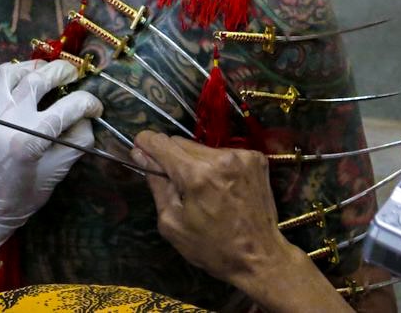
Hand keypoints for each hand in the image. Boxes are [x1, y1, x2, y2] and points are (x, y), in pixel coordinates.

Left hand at [0, 59, 102, 264]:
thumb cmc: (18, 199)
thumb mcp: (54, 176)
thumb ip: (74, 143)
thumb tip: (86, 119)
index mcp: (30, 140)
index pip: (69, 108)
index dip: (88, 103)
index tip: (96, 107)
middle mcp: (7, 119)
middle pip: (40, 79)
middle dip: (63, 72)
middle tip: (74, 75)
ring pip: (12, 71)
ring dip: (34, 66)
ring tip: (47, 71)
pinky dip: (7, 70)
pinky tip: (19, 76)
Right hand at [134, 132, 352, 310]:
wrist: (260, 257)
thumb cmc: (212, 248)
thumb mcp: (172, 224)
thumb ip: (156, 185)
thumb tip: (140, 155)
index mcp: (196, 175)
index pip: (160, 142)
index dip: (145, 144)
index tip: (139, 151)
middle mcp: (220, 157)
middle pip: (180, 142)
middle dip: (172, 158)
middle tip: (175, 183)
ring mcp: (241, 155)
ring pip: (201, 148)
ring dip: (195, 162)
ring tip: (203, 189)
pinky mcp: (256, 158)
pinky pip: (222, 153)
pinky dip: (216, 165)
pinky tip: (223, 187)